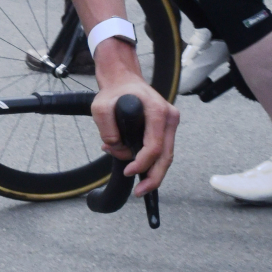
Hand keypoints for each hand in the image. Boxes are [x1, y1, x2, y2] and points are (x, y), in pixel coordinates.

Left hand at [92, 70, 179, 195]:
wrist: (123, 78)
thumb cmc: (114, 91)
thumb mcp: (101, 107)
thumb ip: (107, 129)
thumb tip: (116, 148)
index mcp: (157, 111)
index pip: (154, 146)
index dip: (142, 164)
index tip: (128, 171)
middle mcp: (169, 117)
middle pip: (166, 156)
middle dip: (154, 177)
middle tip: (140, 192)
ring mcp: (170, 122)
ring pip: (166, 155)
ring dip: (152, 171)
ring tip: (139, 185)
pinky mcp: (166, 127)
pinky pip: (162, 149)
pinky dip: (150, 161)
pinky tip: (136, 166)